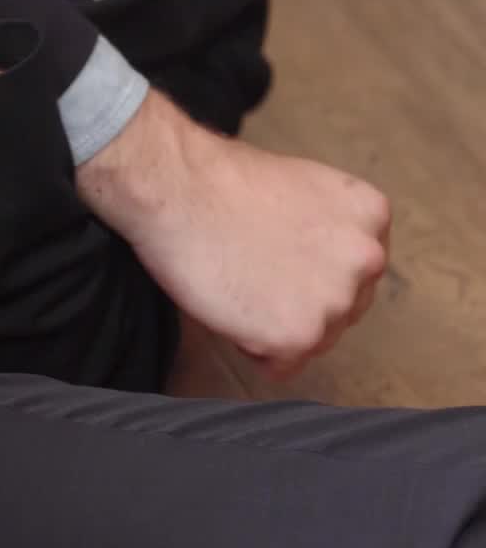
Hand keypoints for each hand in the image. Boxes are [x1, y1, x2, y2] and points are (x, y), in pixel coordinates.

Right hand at [78, 90, 389, 377]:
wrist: (177, 187)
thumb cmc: (221, 181)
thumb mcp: (303, 186)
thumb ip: (328, 227)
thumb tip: (319, 262)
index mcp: (370, 215)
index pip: (356, 270)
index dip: (311, 271)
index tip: (280, 261)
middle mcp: (366, 259)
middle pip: (340, 310)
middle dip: (299, 303)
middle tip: (253, 275)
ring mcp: (335, 300)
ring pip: (312, 341)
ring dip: (275, 326)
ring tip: (239, 286)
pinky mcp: (298, 335)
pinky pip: (280, 366)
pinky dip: (252, 347)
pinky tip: (230, 307)